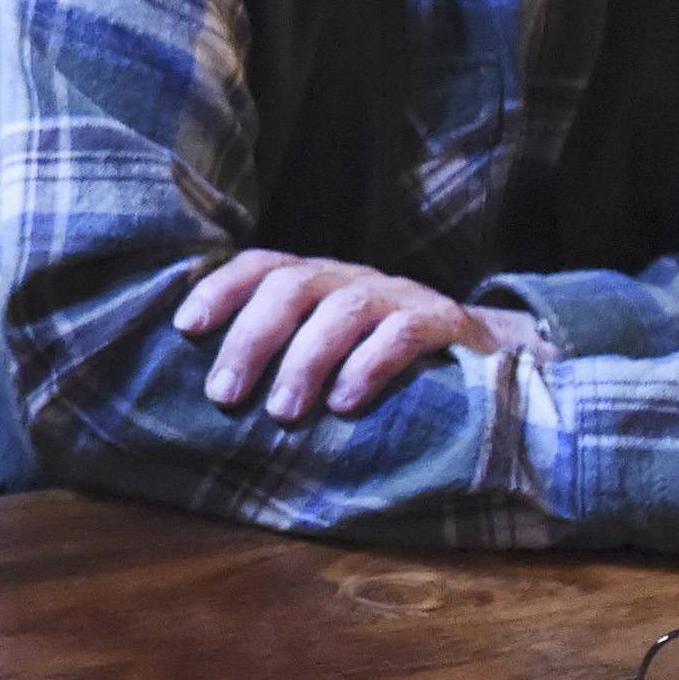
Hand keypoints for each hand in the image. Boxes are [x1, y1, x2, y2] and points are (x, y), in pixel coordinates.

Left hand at [172, 250, 551, 422]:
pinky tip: (347, 405)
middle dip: (253, 338)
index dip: (223, 289)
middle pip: (294, 287)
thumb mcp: (332, 355)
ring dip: (306, 360)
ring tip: (283, 413)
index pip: (264, 267)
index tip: (186, 327)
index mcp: (321, 282)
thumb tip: (208, 395)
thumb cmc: (387, 367)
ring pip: (345, 309)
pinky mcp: (446, 324)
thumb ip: (284, 360)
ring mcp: (401, 297)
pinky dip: (371, 366)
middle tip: (225, 394)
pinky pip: (405, 333)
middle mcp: (355, 280)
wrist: (492, 361)